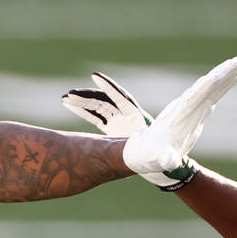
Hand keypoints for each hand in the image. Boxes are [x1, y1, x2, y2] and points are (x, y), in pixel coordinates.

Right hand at [62, 72, 183, 187]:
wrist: (159, 159)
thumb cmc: (162, 155)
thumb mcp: (165, 153)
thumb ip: (164, 156)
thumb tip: (171, 160)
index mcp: (137, 117)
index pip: (121, 98)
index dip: (109, 88)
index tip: (95, 77)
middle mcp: (126, 115)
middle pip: (105, 101)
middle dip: (88, 96)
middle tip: (70, 94)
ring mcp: (117, 120)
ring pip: (97, 107)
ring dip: (81, 102)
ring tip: (65, 98)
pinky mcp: (111, 126)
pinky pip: (94, 116)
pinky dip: (82, 110)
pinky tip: (68, 105)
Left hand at [121, 57, 236, 184]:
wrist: (144, 151)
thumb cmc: (151, 156)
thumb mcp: (158, 159)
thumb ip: (165, 159)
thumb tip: (168, 161)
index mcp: (179, 114)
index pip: (196, 95)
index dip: (210, 84)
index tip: (223, 72)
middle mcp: (186, 106)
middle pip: (206, 86)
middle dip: (222, 74)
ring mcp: (192, 107)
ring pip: (211, 87)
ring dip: (226, 76)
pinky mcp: (197, 111)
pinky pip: (213, 94)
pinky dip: (225, 85)